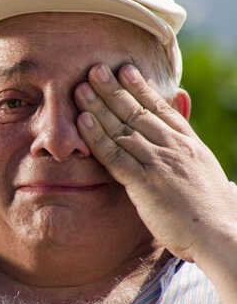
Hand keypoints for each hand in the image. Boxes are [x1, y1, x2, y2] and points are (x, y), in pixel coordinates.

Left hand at [74, 63, 236, 261]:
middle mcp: (172, 147)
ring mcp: (158, 163)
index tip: (125, 69)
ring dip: (99, 106)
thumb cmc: (211, 208)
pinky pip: (115, 155)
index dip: (140, 87)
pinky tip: (83, 121)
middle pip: (137, 111)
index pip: (160, 108)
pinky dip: (97, 136)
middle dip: (113, 89)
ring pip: (122, 128)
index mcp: (188, 143)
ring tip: (81, 87)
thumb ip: (187, 149)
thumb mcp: (204, 169)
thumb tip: (182, 137)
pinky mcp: (144, 183)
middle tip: (95, 68)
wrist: (223, 235)